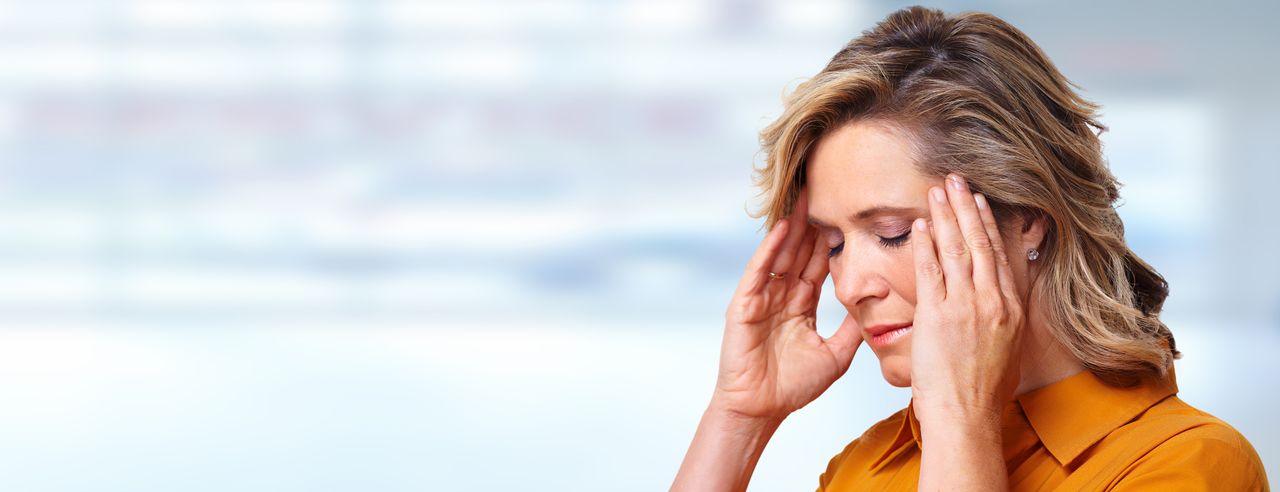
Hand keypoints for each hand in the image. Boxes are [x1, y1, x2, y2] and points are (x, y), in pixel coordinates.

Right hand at [711, 190, 862, 422]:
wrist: (761, 409)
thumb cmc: (792, 388)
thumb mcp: (836, 354)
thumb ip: (852, 329)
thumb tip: (878, 309)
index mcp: (800, 305)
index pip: (818, 264)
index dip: (831, 241)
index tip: (846, 214)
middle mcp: (781, 295)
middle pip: (799, 251)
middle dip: (811, 223)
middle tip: (824, 189)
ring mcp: (761, 297)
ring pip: (781, 254)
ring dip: (792, 226)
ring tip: (805, 197)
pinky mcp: (744, 304)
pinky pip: (760, 269)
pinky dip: (770, 248)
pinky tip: (783, 227)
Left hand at [909, 174, 1024, 421]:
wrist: (968, 416)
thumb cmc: (982, 394)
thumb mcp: (1006, 350)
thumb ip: (1002, 320)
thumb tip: (998, 305)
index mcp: (1011, 310)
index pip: (999, 256)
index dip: (989, 225)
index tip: (981, 202)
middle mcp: (992, 302)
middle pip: (980, 243)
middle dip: (968, 207)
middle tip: (959, 180)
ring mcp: (966, 307)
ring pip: (957, 249)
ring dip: (947, 215)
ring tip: (939, 189)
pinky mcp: (938, 315)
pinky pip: (930, 270)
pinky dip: (926, 244)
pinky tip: (921, 224)